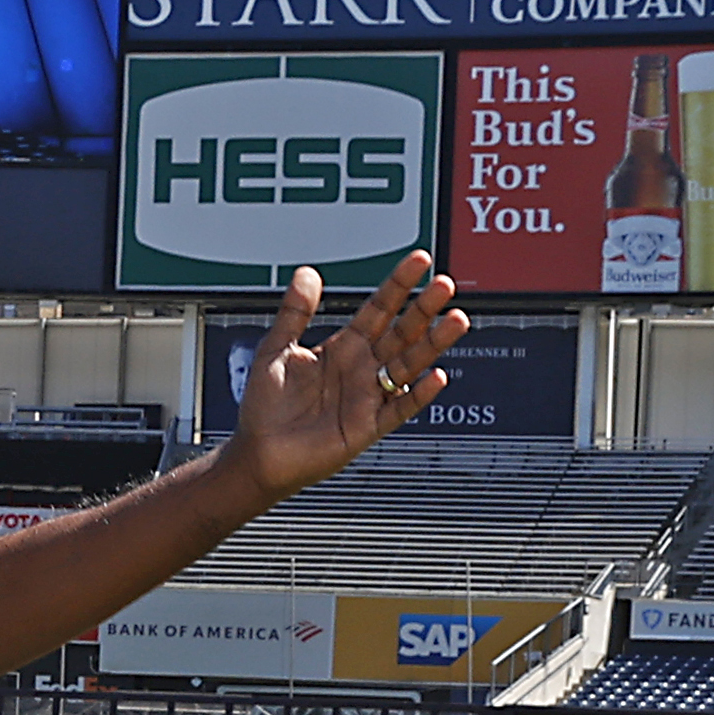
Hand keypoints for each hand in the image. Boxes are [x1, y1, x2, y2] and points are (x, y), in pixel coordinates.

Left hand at [221, 254, 471, 496]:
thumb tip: (307, 273)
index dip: (399, 285)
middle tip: (446, 285)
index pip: (379, 309)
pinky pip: (399, 409)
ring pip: (409, 364)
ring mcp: (368, 396)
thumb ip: (294, 313)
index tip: (420, 261)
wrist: (257, 453)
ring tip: (456, 320)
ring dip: (433, 343)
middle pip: (401, 332)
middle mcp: (361, 368)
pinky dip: (418, 394)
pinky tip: (436, 376)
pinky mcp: (368, 427)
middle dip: (424, 309)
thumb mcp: (275, 349)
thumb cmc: (265, 405)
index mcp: (343, 347)